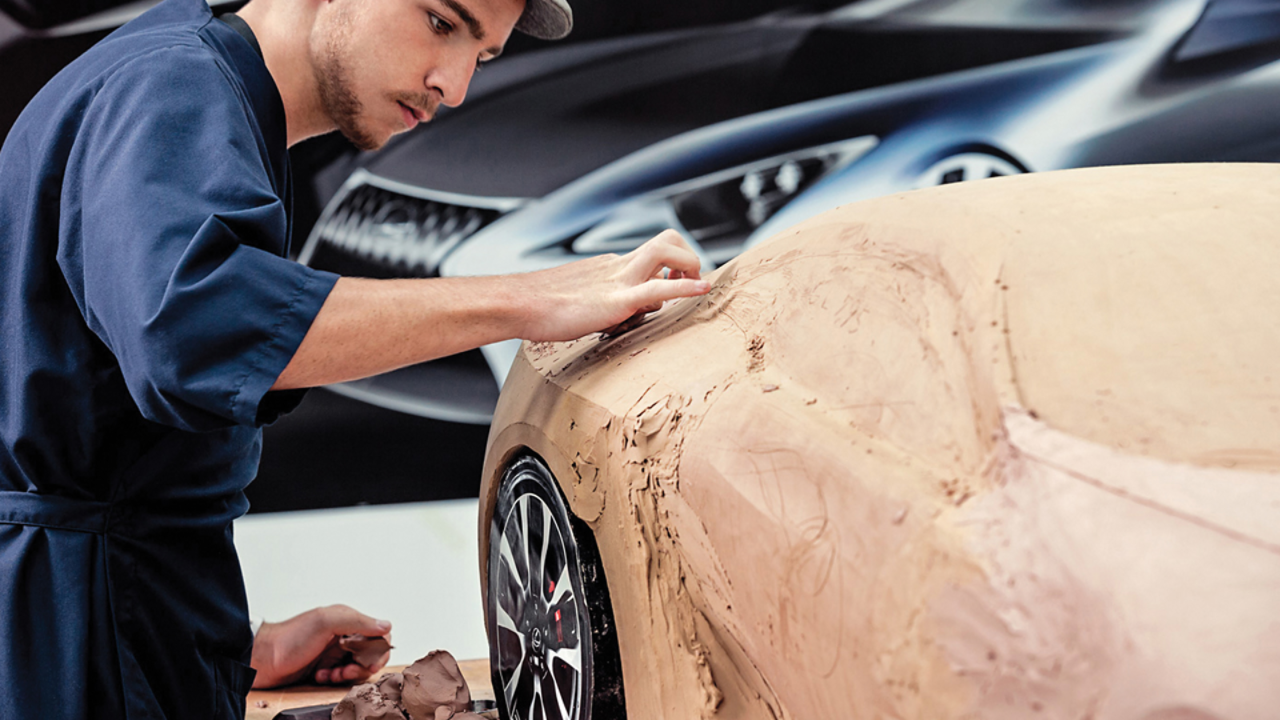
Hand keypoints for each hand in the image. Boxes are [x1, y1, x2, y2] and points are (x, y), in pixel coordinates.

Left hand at [250, 605, 391, 688]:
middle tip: (345, 671)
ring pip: (357, 668)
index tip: (368, 663)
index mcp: (346, 620)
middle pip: (371, 654)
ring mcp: (333, 653)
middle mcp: (343, 636)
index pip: (379, 634)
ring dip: (347, 675)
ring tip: (331, 674)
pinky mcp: (325, 668)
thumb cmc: (289, 638)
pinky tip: (320, 676)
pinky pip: (342, 678)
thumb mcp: (325, 623)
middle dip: (361, 666)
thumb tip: (386, 625)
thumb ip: (357, 621)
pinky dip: (334, 680)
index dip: (379, 651)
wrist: (261, 659)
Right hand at [516, 229, 710, 341]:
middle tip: (688, 282)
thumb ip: (600, 304)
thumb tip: (614, 316)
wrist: (518, 304)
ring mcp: (617, 280)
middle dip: (687, 257)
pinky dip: (685, 286)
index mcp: (609, 268)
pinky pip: (657, 288)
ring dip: (689, 265)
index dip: (672, 266)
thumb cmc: (540, 308)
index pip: (651, 255)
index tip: (676, 285)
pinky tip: (703, 290)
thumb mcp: (578, 302)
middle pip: (665, 240)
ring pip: (664, 251)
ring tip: (694, 287)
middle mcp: (617, 266)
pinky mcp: (615, 300)